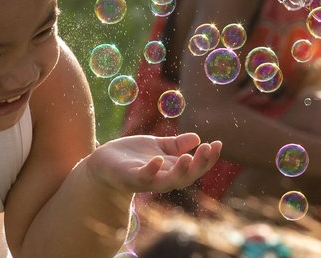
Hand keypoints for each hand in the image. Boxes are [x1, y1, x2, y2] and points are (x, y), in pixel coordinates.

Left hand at [85, 133, 221, 193]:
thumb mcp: (157, 147)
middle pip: (187, 176)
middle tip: (209, 149)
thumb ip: (176, 145)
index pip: (195, 166)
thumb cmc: (131, 156)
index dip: (208, 158)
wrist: (102, 164)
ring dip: (180, 171)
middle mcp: (162, 178)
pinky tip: (158, 159)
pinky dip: (151, 170)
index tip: (218, 143)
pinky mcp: (129, 177)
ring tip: (188, 158)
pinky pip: (143, 177)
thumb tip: (197, 138)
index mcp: (171, 169)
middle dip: (200, 164)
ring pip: (168, 181)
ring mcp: (146, 179)